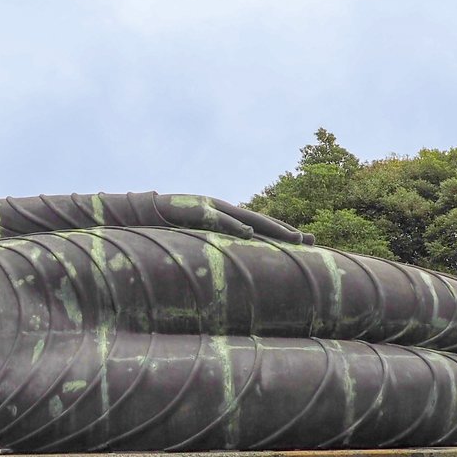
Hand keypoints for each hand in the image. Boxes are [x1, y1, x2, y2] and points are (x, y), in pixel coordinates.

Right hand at [151, 195, 309, 243]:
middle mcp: (225, 209)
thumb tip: (232, 248)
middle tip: (312, 240)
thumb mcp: (197, 232)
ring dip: (273, 228)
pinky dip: (235, 226)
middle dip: (287, 231)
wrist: (144, 208)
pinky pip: (219, 220)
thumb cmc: (170, 223)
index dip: (282, 231)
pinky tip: (250, 234)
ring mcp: (213, 208)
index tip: (306, 241)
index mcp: (227, 215)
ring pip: (248, 219)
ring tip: (295, 238)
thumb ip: (215, 238)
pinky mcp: (198, 210)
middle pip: (262, 221)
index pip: (260, 225)